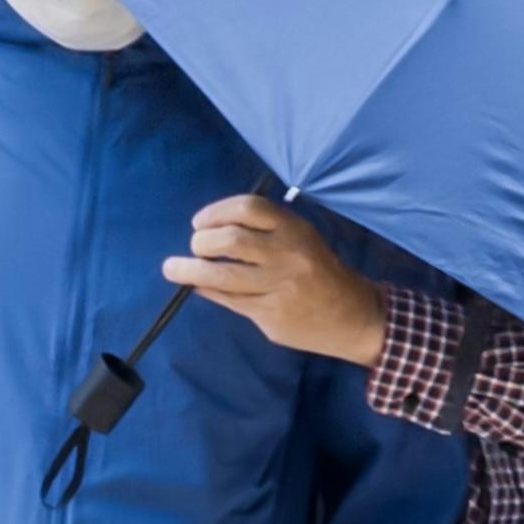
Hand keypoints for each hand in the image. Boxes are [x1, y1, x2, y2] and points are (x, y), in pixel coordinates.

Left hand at [163, 196, 388, 367]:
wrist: (351, 315)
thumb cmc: (318, 270)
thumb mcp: (300, 239)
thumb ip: (263, 231)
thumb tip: (210, 230)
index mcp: (294, 228)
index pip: (247, 208)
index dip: (215, 212)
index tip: (200, 222)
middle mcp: (287, 254)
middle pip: (230, 240)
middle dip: (201, 242)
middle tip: (195, 247)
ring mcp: (279, 286)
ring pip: (222, 274)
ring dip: (189, 270)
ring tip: (172, 268)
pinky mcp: (270, 314)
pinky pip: (228, 299)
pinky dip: (207, 289)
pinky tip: (200, 285)